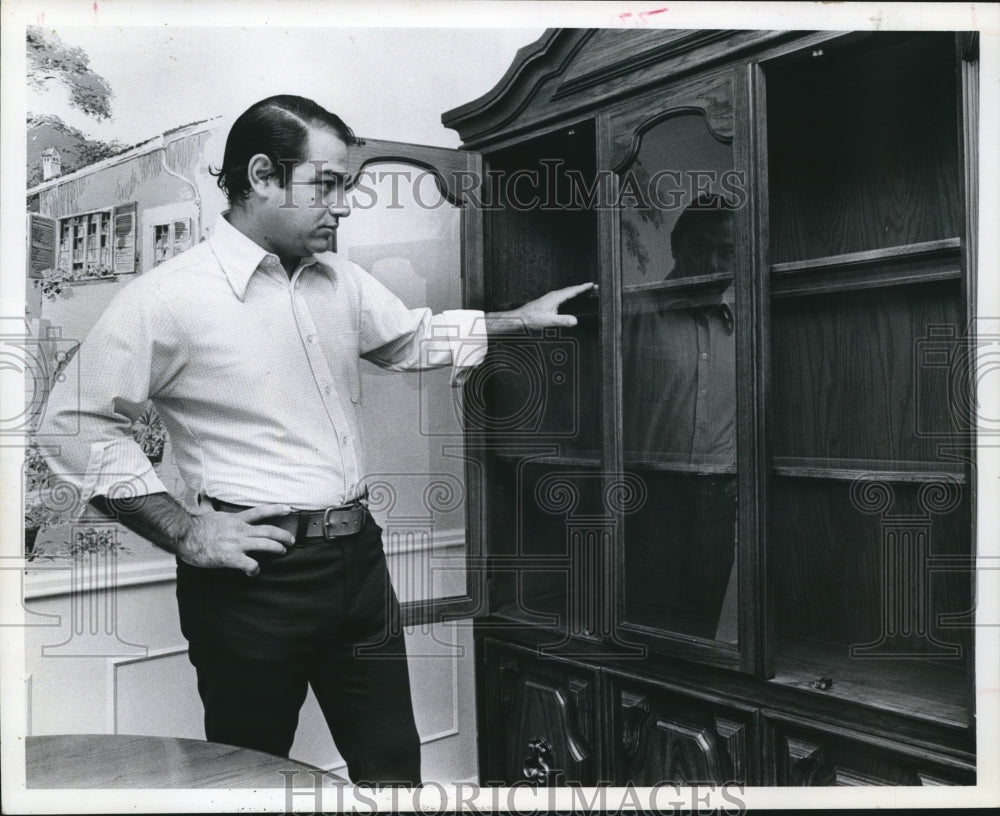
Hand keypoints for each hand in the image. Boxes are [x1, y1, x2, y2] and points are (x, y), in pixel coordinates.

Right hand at [178, 504, 296, 576]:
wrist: (184, 534)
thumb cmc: (194, 527)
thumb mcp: (211, 515)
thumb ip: (220, 514)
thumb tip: (213, 507)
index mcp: (235, 520)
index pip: (260, 512)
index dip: (276, 510)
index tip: (288, 509)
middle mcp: (240, 530)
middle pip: (268, 530)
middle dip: (283, 535)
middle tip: (291, 540)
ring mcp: (237, 543)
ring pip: (265, 544)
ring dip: (277, 548)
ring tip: (282, 551)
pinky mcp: (231, 557)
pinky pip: (250, 564)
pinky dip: (255, 569)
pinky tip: (254, 572)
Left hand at [488, 282, 596, 331]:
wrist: (520, 318)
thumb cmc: (532, 319)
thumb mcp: (548, 321)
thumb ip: (562, 321)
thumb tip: (575, 321)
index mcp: (556, 298)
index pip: (573, 291)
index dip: (583, 288)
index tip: (592, 284)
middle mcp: (554, 295)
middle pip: (572, 289)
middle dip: (583, 288)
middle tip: (594, 287)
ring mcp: (551, 297)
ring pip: (567, 292)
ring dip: (577, 290)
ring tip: (586, 291)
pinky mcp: (549, 301)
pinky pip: (563, 295)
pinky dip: (571, 294)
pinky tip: (571, 297)